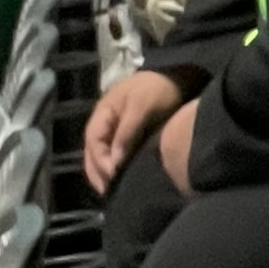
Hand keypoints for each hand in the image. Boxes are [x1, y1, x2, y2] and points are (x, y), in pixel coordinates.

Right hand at [80, 69, 178, 196]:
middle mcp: (104, 122)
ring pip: (100, 153)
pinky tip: (120, 178)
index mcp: (103, 112)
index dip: (100, 160)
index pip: (93, 141)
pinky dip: (113, 166)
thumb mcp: (142, 108)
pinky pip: (113, 152)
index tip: (113, 176)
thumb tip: (114, 163)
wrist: (177, 76)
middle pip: (92, 150)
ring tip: (110, 190)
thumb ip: (127, 133)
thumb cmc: (157, 90)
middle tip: (107, 191)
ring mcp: (113, 127)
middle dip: (97, 171)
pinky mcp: (126, 134)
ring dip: (102, 172)